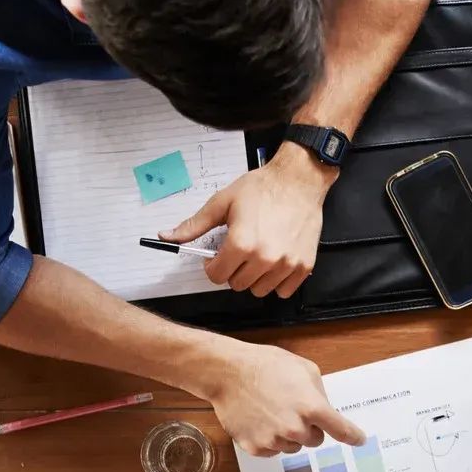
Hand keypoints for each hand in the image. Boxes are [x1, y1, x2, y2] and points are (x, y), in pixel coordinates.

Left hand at [160, 146, 332, 299]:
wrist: (298, 180)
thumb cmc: (262, 188)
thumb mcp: (222, 202)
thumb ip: (194, 225)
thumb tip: (167, 236)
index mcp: (241, 243)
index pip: (216, 276)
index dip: (212, 266)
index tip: (217, 257)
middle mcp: (264, 258)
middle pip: (237, 285)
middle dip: (233, 271)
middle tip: (238, 253)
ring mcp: (286, 264)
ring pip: (260, 291)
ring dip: (255, 278)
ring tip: (257, 257)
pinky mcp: (304, 266)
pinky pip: (284, 291)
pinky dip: (277, 282)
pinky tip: (275, 264)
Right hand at [204, 340, 364, 457]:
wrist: (227, 372)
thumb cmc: (265, 366)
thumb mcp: (303, 369)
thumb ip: (319, 393)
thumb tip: (325, 411)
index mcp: (312, 407)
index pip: (341, 430)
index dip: (352, 436)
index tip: (358, 440)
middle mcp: (295, 428)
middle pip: (315, 440)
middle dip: (309, 428)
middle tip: (292, 408)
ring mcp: (275, 440)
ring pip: (293, 447)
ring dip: (288, 434)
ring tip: (271, 410)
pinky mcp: (257, 448)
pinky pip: (273, 450)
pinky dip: (270, 439)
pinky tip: (260, 420)